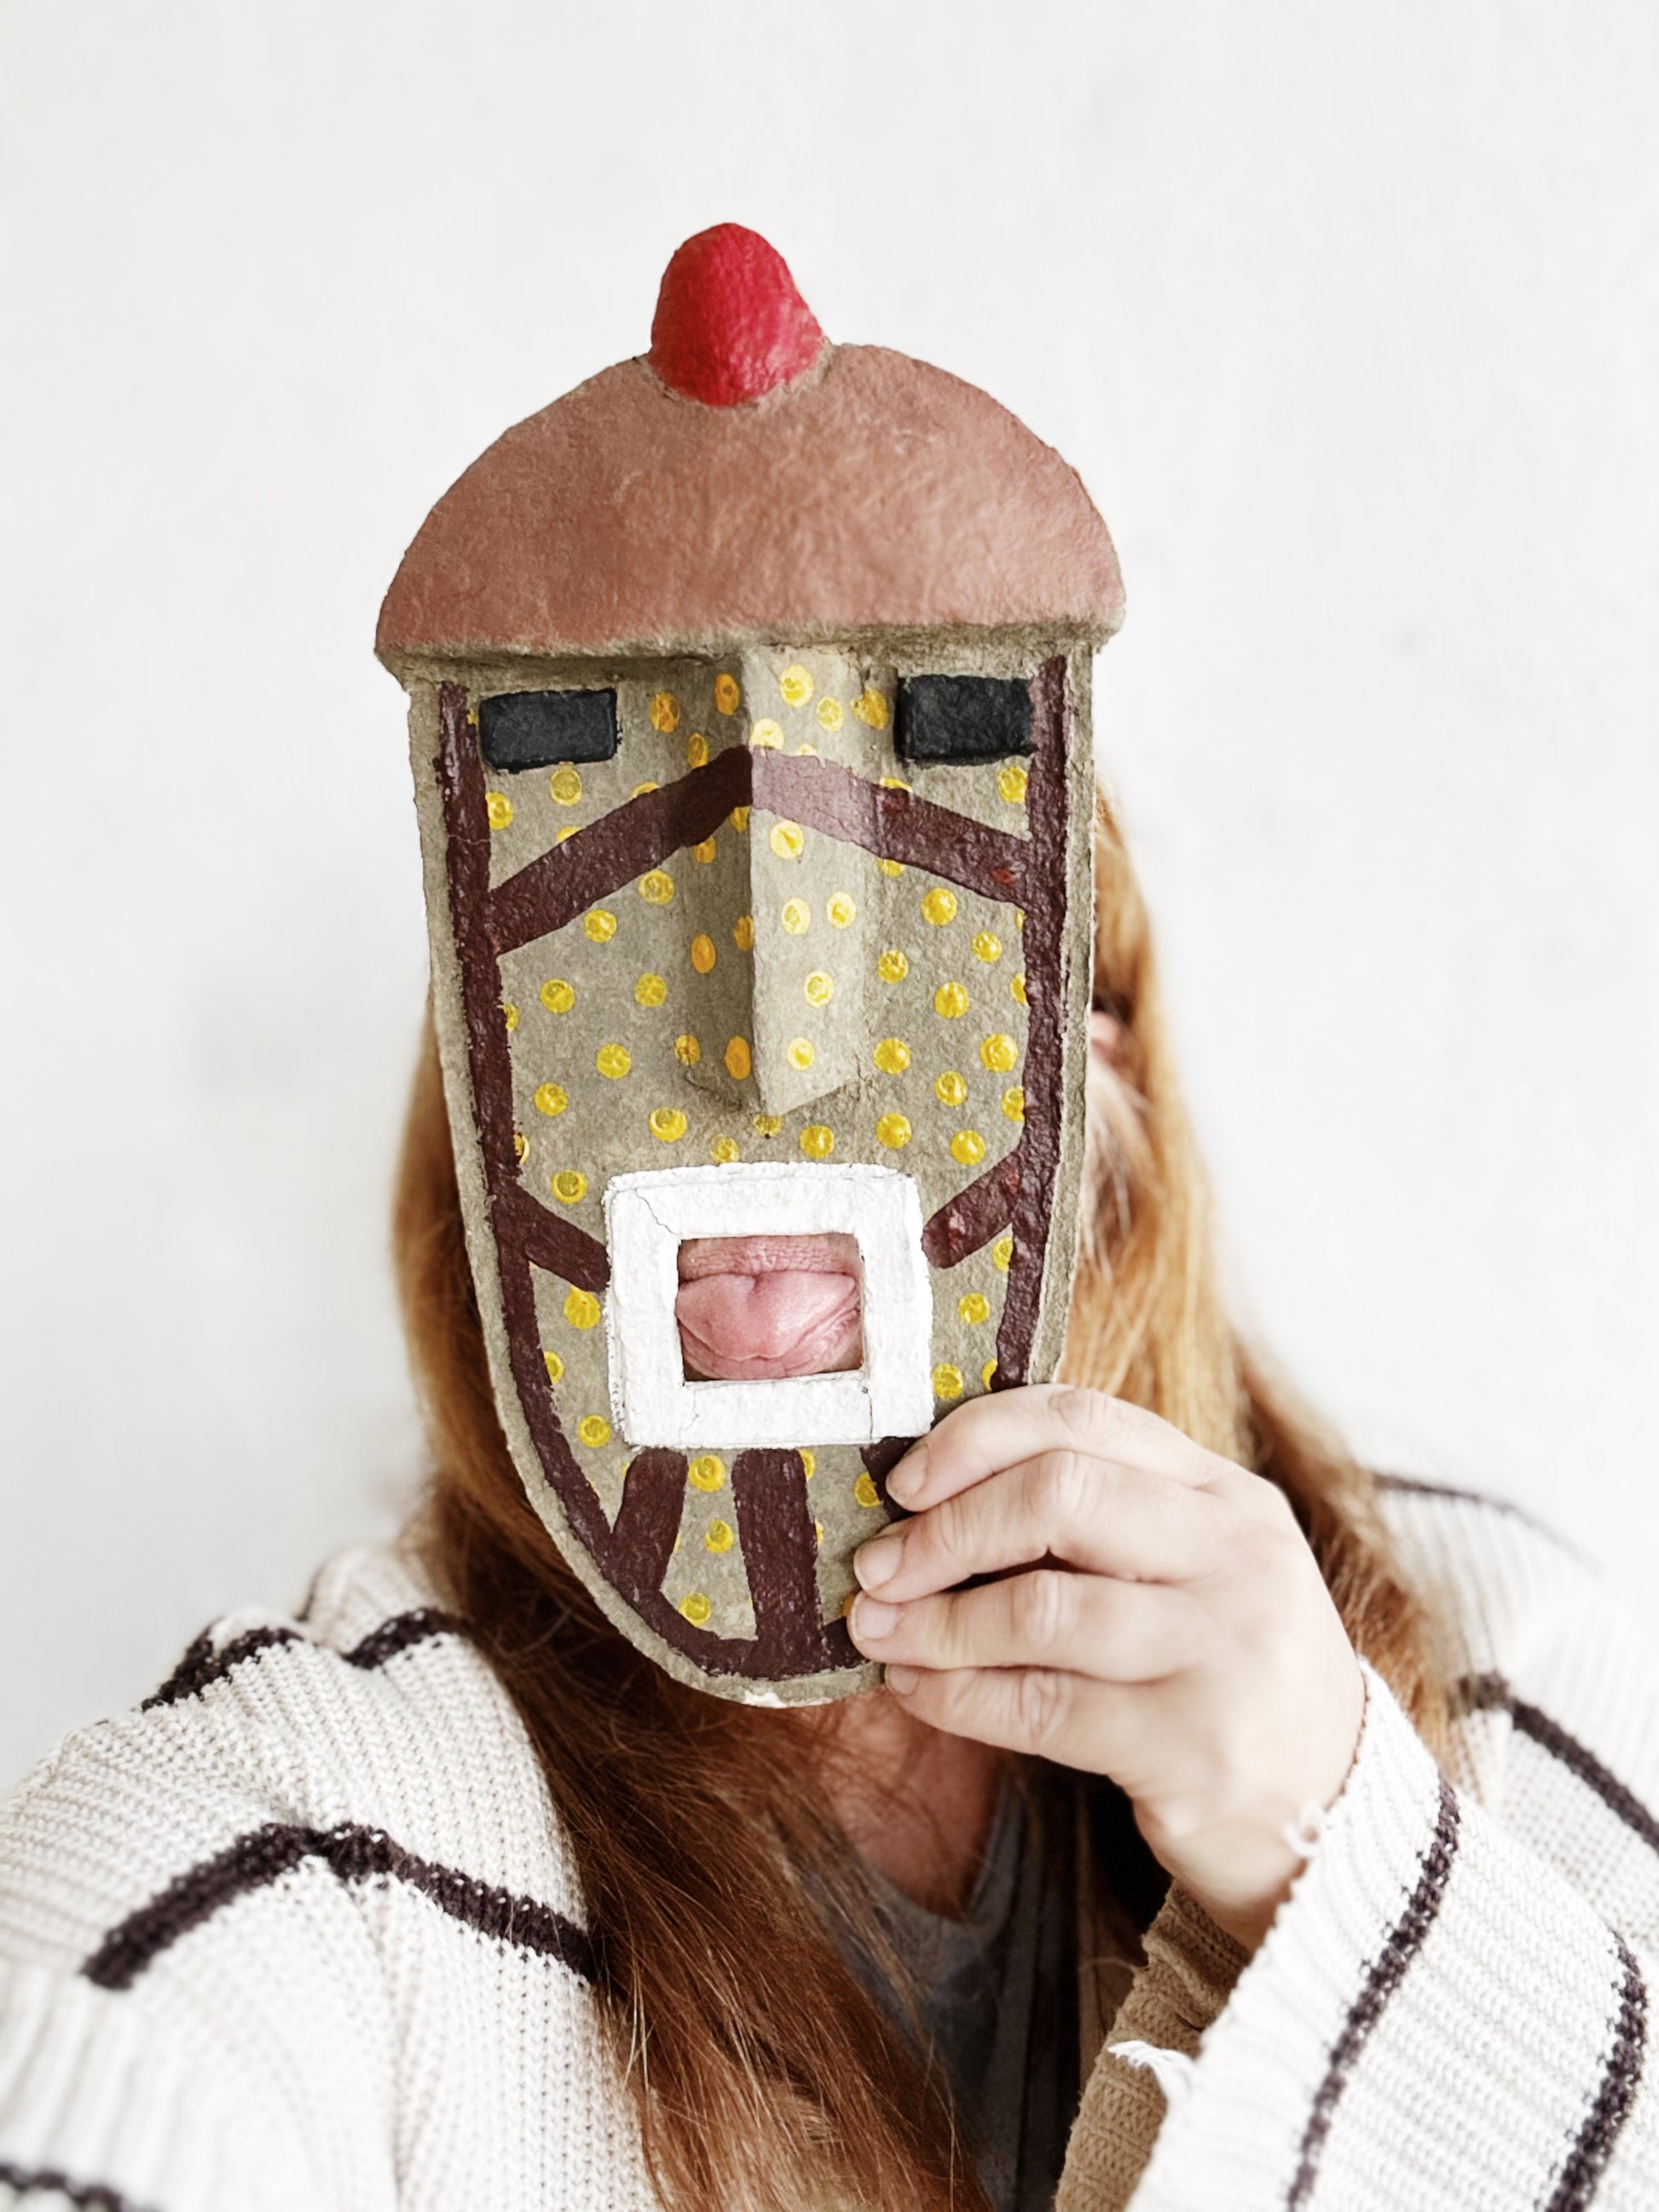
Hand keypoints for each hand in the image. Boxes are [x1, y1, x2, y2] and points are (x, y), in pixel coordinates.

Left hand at [846, 1385, 1366, 1950]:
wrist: (1329, 1810)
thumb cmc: (1223, 1670)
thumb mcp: (1189, 1569)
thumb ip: (1094, 1518)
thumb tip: (927, 1497)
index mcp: (1225, 1495)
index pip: (1084, 1420)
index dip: (977, 1440)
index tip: (906, 1482)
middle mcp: (1235, 1558)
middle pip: (1059, 1496)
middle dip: (946, 1529)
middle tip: (879, 1566)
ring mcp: (1222, 1652)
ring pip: (1040, 1607)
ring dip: (936, 1621)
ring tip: (879, 1631)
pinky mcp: (1192, 1747)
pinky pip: (1042, 1707)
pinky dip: (959, 1696)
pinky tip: (917, 1691)